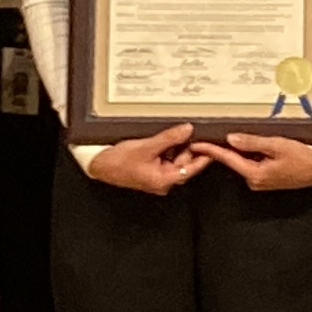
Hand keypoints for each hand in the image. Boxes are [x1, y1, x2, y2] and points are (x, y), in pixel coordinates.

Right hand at [85, 123, 212, 195]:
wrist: (99, 164)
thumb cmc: (118, 162)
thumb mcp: (147, 146)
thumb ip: (169, 138)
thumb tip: (187, 130)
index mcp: (164, 180)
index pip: (191, 168)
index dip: (203, 156)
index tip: (213, 144)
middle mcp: (163, 181)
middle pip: (184, 162)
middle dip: (187, 147)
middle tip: (191, 130)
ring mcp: (157, 176)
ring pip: (175, 159)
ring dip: (176, 146)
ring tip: (175, 132)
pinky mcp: (152, 169)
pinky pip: (165, 158)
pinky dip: (167, 148)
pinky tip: (163, 138)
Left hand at [211, 133, 311, 191]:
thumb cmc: (304, 158)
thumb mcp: (278, 145)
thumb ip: (253, 142)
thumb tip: (231, 139)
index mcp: (255, 174)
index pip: (228, 159)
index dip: (211, 150)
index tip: (196, 143)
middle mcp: (255, 180)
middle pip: (234, 160)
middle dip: (222, 147)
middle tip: (209, 132)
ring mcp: (261, 179)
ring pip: (243, 160)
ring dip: (237, 148)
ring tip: (227, 133)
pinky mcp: (267, 176)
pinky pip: (252, 161)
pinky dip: (248, 151)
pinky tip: (249, 141)